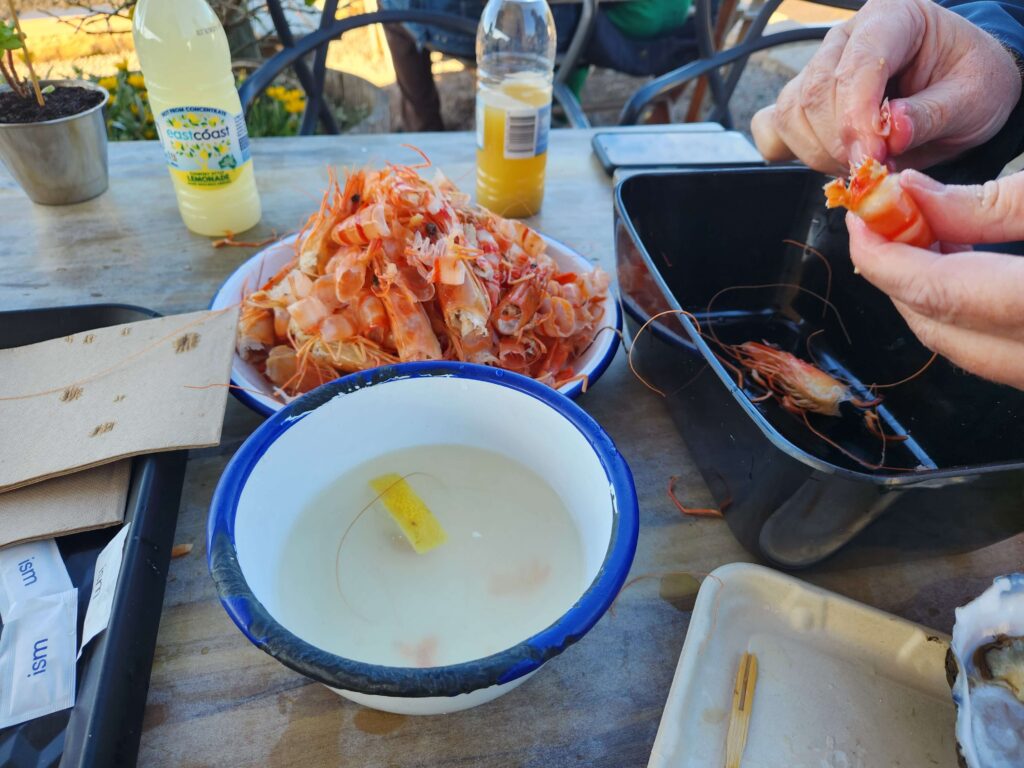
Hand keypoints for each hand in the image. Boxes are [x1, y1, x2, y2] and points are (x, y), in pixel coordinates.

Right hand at [750, 0, 1021, 173]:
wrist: (961, 90)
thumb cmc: (969, 83)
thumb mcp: (973, 97)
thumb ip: (933, 114)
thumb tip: (892, 133)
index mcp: (892, 17)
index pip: (856, 66)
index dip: (858, 117)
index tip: (875, 157)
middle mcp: (845, 39)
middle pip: (814, 94)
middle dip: (840, 144)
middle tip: (876, 170)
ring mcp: (818, 69)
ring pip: (791, 115)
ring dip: (821, 154)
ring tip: (864, 165)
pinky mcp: (801, 102)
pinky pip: (773, 128)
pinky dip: (793, 152)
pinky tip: (830, 160)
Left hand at [846, 169, 1023, 388]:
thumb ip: (989, 203)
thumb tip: (914, 195)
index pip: (934, 292)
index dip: (883, 256)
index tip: (859, 219)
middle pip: (935, 326)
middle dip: (897, 273)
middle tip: (884, 220)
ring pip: (957, 345)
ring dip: (927, 293)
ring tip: (923, 234)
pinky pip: (987, 349)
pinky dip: (962, 310)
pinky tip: (963, 266)